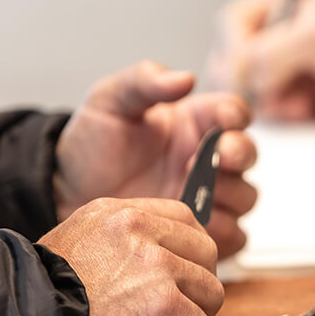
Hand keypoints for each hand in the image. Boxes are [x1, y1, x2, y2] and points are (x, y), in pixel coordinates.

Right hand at [39, 197, 223, 315]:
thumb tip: (169, 251)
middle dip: (193, 288)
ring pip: (211, 294)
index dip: (189, 253)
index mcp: (121, 215)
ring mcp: (158, 270)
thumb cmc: (43, 298)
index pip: (186, 220)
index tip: (178, 275)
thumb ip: (126, 239)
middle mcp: (142, 234)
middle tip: (165, 310)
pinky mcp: (167, 309)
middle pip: (207, 256)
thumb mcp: (81, 241)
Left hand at [55, 61, 256, 256]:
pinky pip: (233, 237)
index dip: (236, 115)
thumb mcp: (111, 101)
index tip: (224, 121)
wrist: (66, 193)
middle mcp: (208, 159)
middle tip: (218, 158)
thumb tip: (185, 78)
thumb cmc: (92, 145)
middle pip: (248, 156)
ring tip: (194, 194)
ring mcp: (208, 198)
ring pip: (245, 198)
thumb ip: (144, 82)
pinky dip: (222, 234)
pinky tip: (194, 227)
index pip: (234, 112)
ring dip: (229, 196)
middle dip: (238, 155)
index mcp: (196, 122)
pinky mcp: (201, 232)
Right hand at [207, 0, 314, 119]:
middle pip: (237, 65)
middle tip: (270, 91)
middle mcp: (284, 43)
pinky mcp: (309, 107)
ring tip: (295, 104)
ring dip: (269, 103)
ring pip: (255, 96)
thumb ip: (271, 51)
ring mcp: (295, 76)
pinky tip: (306, 114)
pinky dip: (286, 120)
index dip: (235, 48)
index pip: (233, 26)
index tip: (249, 66)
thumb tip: (239, 74)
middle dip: (249, 82)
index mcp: (282, 11)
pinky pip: (281, 119)